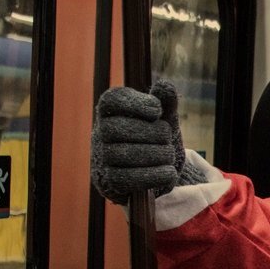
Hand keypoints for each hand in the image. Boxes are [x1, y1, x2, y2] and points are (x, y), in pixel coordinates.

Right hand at [91, 79, 183, 204]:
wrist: (155, 174)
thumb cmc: (156, 140)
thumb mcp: (164, 121)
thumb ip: (166, 104)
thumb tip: (165, 86)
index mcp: (111, 112)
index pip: (112, 100)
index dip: (135, 103)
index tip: (157, 110)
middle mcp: (100, 133)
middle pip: (115, 128)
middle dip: (149, 132)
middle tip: (167, 136)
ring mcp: (101, 158)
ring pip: (122, 154)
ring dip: (155, 154)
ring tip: (170, 155)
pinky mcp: (110, 181)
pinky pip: (128, 178)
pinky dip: (154, 175)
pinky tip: (169, 172)